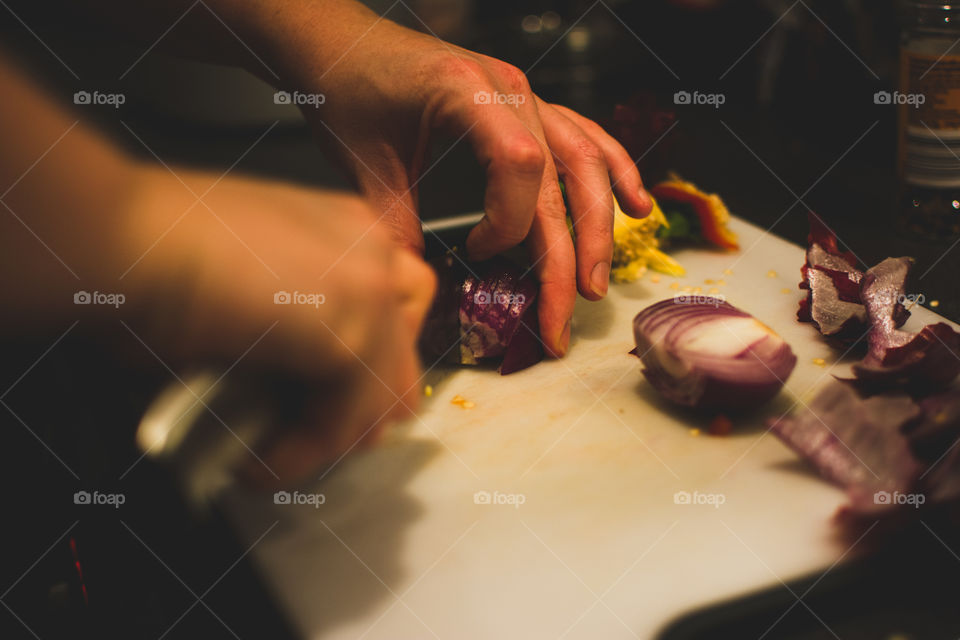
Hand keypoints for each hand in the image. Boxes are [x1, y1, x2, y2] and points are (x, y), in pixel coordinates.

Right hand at [122, 167, 435, 484]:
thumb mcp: (245, 282)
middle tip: (306, 434)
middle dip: (359, 407)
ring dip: (328, 438)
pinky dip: (299, 456)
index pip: (398, 310)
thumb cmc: (151, 252)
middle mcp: (370, 249)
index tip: (327, 400)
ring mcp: (370, 288)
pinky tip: (256, 462)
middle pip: (404, 358)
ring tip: (273, 454)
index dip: (365, 364)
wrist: (119, 238)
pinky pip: (343, 425)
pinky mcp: (354, 336)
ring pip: (384, 400)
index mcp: (347, 229)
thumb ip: (290, 325)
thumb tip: (295, 393)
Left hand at [277, 11, 652, 356]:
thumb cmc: (348, 91)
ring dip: (597, 230)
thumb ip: (396, 227)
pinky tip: (637, 207)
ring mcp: (526, 95)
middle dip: (567, 259)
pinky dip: (614, 174)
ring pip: (584, 164)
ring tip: (596, 286)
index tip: (476, 252)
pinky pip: (585, 138)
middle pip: (563, 178)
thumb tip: (419, 291)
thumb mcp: (365, 164)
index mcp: (469, 92)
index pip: (521, 166)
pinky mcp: (528, 106)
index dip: (507, 225)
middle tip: (563, 322)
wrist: (342, 42)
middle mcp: (511, 90)